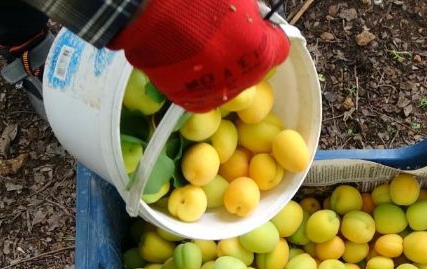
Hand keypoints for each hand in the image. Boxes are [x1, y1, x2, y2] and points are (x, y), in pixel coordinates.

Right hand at [109, 0, 289, 112]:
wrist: (146, 13)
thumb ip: (251, 10)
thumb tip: (254, 15)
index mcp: (262, 52)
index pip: (281, 48)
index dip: (269, 35)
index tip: (259, 25)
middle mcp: (244, 78)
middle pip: (254, 66)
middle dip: (244, 51)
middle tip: (223, 32)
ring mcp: (217, 91)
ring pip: (229, 80)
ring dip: (221, 65)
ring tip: (199, 44)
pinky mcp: (191, 100)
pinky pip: (202, 89)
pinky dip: (198, 77)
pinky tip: (186, 58)